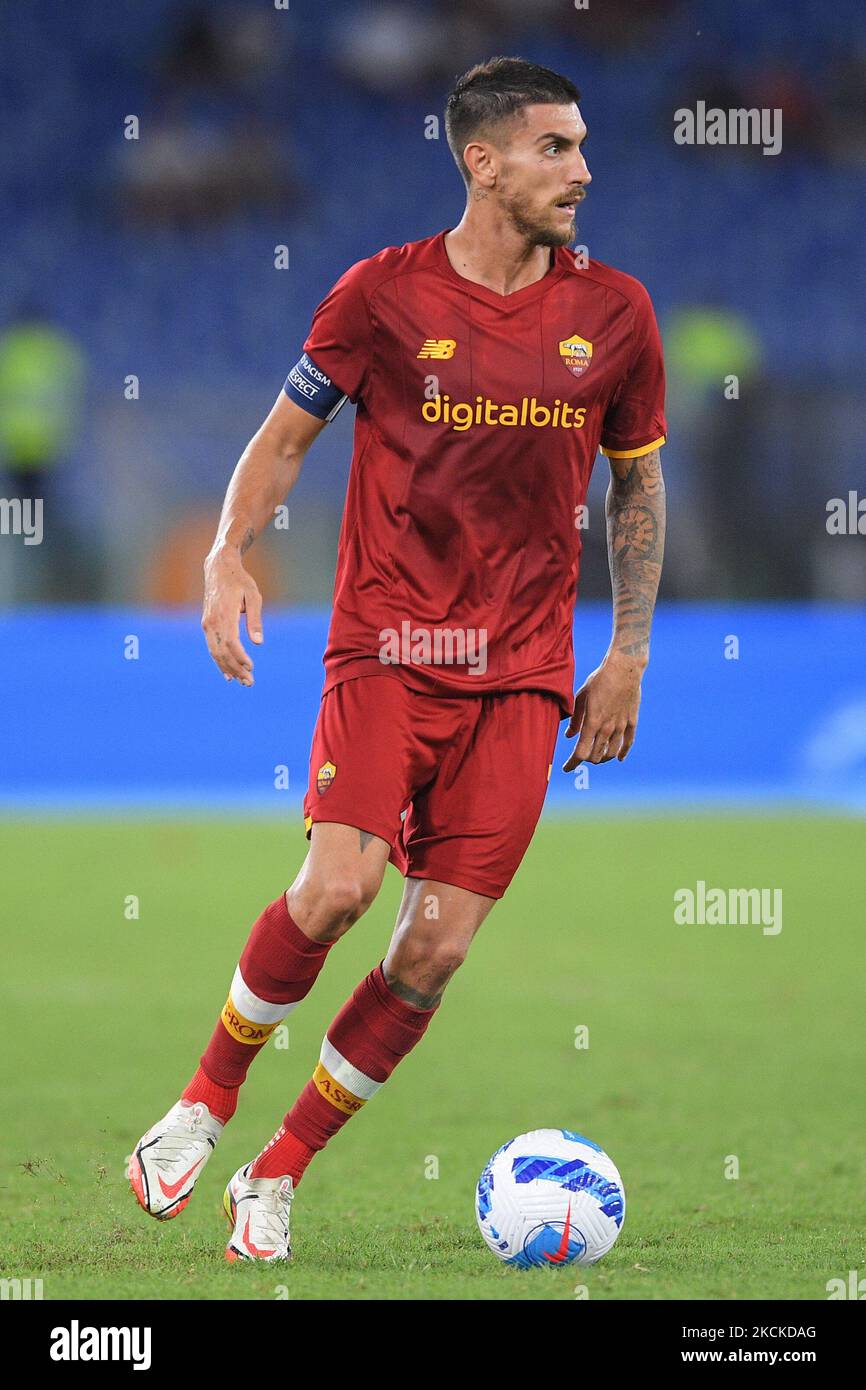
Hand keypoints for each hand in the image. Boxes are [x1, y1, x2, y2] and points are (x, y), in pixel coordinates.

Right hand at [201, 544, 262, 684]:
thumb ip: (255, 619)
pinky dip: (219, 662)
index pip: (231, 642)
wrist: (219, 568)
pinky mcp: (207, 625)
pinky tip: (227, 674)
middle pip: (222, 652)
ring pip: (215, 652)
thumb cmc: (240, 581)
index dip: (240, 657)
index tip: (251, 667)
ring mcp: (207, 624)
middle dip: (235, 669)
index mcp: (224, 614)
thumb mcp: (253, 596)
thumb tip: (259, 642)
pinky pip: (212, 647)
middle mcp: (212, 622)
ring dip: (228, 669)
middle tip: (249, 682)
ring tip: (241, 681)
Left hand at [562, 650, 643, 769]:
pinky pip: (628, 742)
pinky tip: (619, 758)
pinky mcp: (632, 721)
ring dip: (602, 758)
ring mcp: (621, 726)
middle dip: (586, 759)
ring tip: (596, 757)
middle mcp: (607, 728)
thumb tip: (569, 736)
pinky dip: (623, 753)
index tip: (566, 768)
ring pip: (612, 752)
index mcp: (592, 722)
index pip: (581, 752)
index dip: (572, 763)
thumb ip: (575, 720)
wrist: (624, 668)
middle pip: (595, 756)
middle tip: (580, 757)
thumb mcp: (581, 697)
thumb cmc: (599, 680)